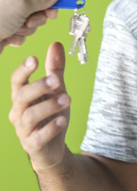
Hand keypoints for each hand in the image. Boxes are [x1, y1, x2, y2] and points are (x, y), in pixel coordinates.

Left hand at [0, 0, 59, 52]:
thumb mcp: (21, 6)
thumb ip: (41, 0)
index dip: (50, 2)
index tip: (53, 13)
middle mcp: (15, 2)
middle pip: (40, 9)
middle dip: (36, 19)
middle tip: (27, 22)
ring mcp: (13, 17)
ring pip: (34, 23)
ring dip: (26, 30)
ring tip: (13, 30)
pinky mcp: (10, 30)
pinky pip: (25, 34)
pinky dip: (19, 37)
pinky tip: (8, 37)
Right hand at [9, 42, 70, 172]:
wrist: (53, 146)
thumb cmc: (51, 114)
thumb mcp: (56, 90)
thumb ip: (55, 69)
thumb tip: (55, 43)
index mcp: (22, 96)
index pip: (16, 81)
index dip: (23, 70)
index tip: (34, 58)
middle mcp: (18, 112)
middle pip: (22, 96)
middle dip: (38, 86)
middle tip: (56, 80)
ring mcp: (24, 130)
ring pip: (29, 116)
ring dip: (48, 106)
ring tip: (67, 98)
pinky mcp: (33, 145)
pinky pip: (38, 137)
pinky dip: (50, 128)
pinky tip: (62, 120)